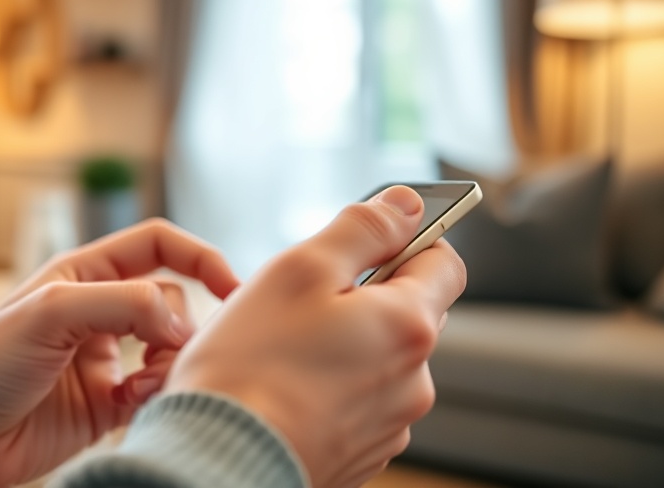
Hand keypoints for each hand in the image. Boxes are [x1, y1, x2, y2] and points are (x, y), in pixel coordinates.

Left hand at [0, 219, 238, 487]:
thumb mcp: (48, 312)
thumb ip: (120, 302)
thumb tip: (180, 319)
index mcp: (85, 273)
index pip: (159, 244)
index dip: (201, 257)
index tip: (232, 287)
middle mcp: (102, 309)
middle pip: (174, 300)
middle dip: (178, 327)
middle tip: (158, 354)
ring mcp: (109, 354)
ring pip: (171, 347)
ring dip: (167, 365)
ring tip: (138, 387)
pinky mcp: (111, 399)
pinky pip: (157, 389)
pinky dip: (155, 395)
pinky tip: (128, 407)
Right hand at [165, 186, 466, 487]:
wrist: (218, 459)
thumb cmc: (250, 365)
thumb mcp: (300, 269)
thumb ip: (362, 229)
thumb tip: (406, 205)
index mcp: (408, 326)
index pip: (445, 262)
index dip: (409, 241)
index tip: (370, 242)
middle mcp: (413, 381)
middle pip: (408, 313)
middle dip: (366, 297)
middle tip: (306, 300)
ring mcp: (389, 425)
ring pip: (379, 361)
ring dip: (347, 346)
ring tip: (286, 352)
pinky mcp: (361, 455)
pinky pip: (358, 403)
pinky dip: (332, 390)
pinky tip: (287, 390)